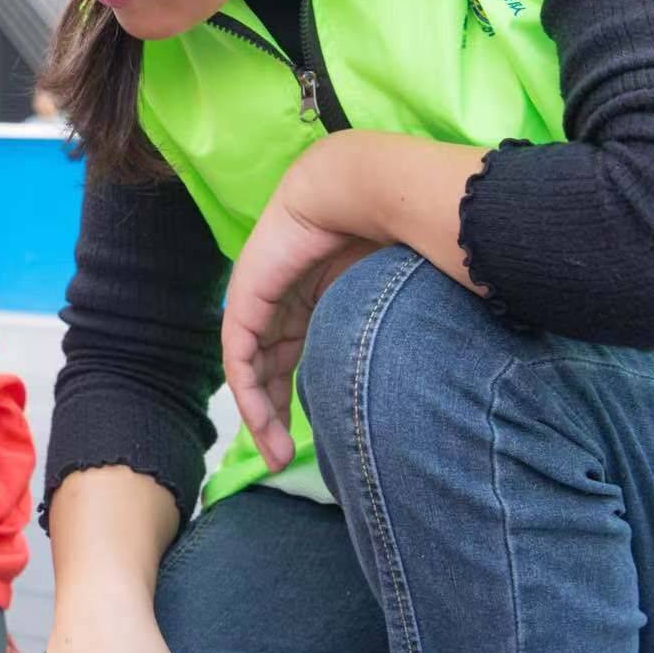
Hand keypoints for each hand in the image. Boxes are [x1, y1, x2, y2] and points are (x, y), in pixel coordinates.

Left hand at [221, 175, 378, 472]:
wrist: (354, 193)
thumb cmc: (383, 237)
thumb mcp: (380, 300)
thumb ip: (380, 335)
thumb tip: (412, 377)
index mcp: (312, 301)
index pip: (294, 359)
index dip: (296, 400)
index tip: (307, 442)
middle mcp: (281, 304)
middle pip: (269, 372)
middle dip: (274, 418)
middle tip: (284, 460)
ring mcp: (260, 302)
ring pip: (252, 372)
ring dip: (261, 417)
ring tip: (275, 454)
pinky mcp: (245, 302)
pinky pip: (241, 358)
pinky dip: (250, 394)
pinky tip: (262, 422)